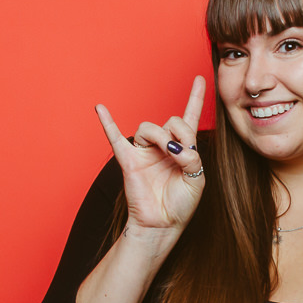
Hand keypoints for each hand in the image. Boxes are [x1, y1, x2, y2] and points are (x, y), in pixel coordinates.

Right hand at [94, 76, 206, 233]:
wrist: (162, 224)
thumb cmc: (181, 204)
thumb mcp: (197, 179)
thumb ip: (191, 157)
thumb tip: (174, 145)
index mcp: (183, 148)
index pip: (190, 117)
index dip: (196, 97)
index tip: (202, 78)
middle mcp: (164, 146)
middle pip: (171, 120)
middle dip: (179, 133)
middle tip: (181, 154)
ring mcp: (145, 152)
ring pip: (149, 127)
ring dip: (161, 137)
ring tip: (167, 152)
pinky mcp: (129, 160)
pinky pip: (115, 138)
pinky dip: (107, 122)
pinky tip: (100, 108)